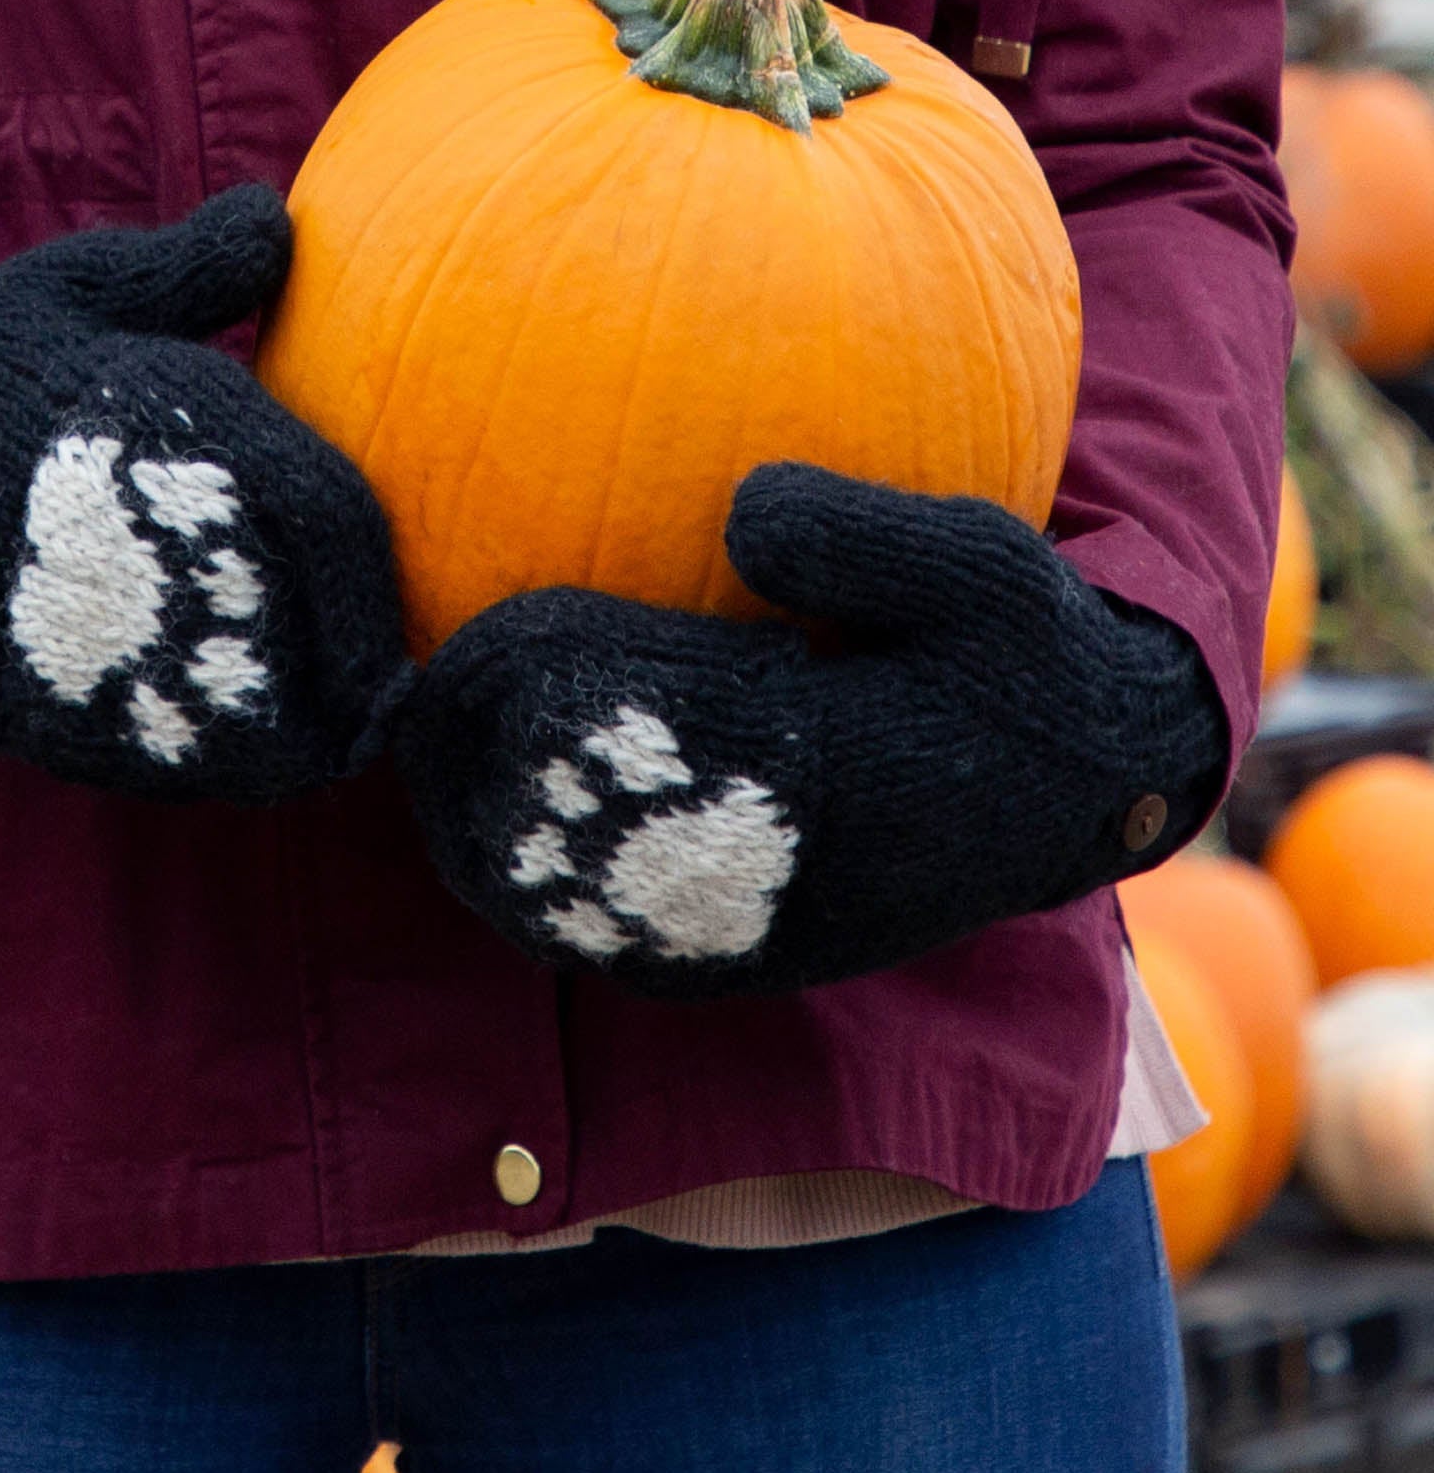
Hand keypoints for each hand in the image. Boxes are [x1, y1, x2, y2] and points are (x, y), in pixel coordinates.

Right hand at [0, 186, 412, 804]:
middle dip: (358, 669)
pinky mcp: (36, 699)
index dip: (379, 576)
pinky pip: (156, 758)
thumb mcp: (76, 290)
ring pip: (238, 715)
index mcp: (166, 423)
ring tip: (337, 736)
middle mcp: (140, 533)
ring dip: (305, 735)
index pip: (326, 511)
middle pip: (301, 626)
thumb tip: (284, 221)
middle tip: (388, 691)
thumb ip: (191, 269)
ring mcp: (86, 627)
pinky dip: (220, 769)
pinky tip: (247, 760)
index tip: (405, 608)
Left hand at [394, 463, 1227, 998]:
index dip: (521, 673)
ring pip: (543, 907)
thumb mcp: (981, 572)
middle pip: (547, 837)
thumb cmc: (1015, 664)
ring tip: (418, 736)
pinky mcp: (716, 968)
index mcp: (798, 785)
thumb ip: (869, 537)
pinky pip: (577, 936)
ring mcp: (724, 947)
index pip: (608, 733)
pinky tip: (473, 800)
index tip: (472, 622)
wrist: (1067, 799)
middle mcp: (745, 891)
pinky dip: (511, 872)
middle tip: (405, 681)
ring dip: (467, 822)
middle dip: (463, 752)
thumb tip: (742, 504)